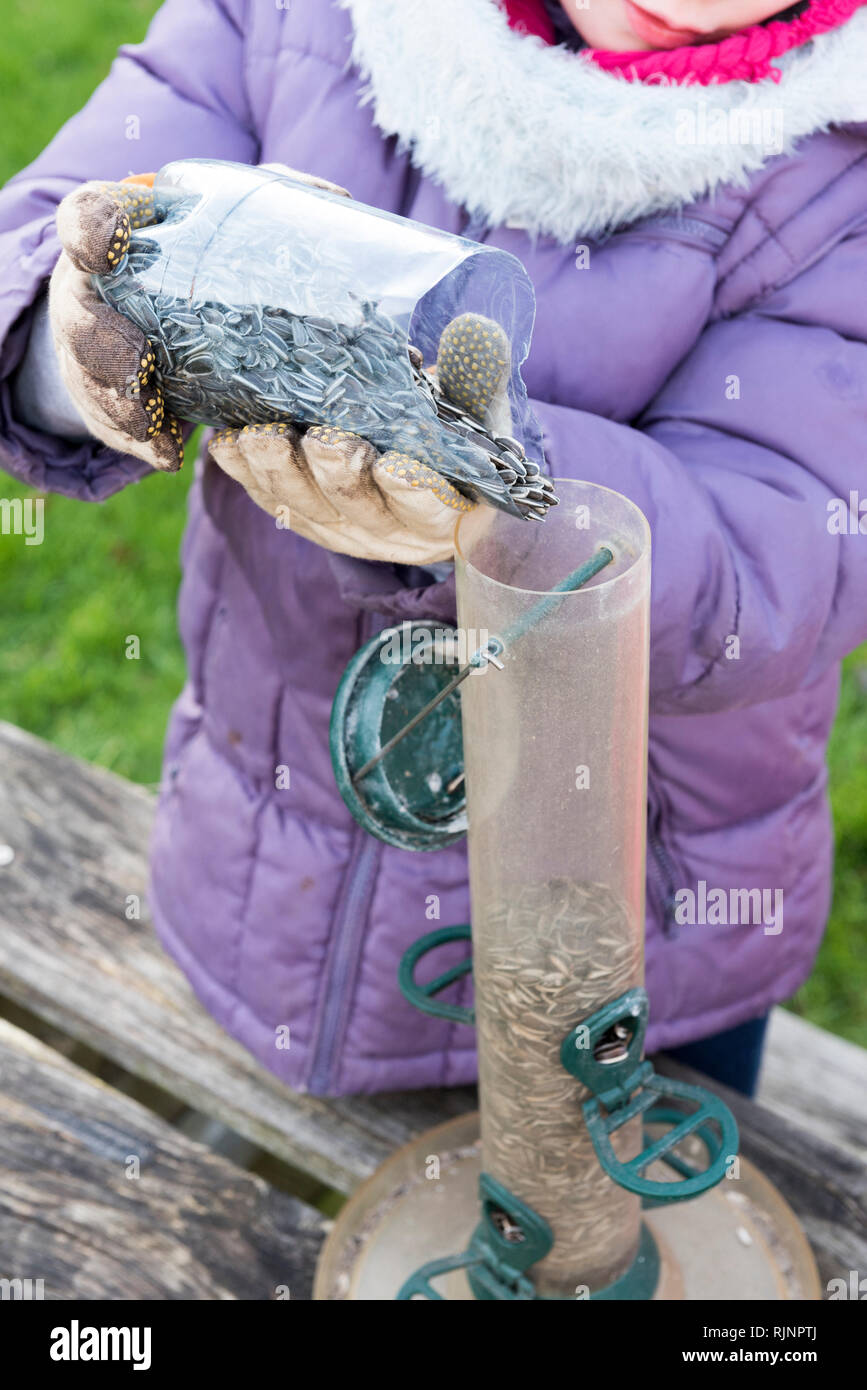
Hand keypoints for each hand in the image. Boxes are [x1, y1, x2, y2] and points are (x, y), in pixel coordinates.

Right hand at [48, 165, 350, 473]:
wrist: (167, 310)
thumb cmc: (207, 256)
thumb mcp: (234, 219)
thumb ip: (273, 203)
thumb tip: (340, 204)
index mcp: (118, 233)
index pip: (86, 217)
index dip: (90, 230)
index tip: (107, 248)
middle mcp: (93, 289)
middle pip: (78, 312)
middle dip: (100, 342)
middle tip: (138, 365)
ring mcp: (93, 348)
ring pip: (86, 378)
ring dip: (116, 404)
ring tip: (150, 425)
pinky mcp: (107, 398)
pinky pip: (111, 425)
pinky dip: (140, 442)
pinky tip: (166, 454)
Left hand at [209, 313, 513, 563]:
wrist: (416, 466)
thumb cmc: (451, 439)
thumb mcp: (476, 412)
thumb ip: (476, 379)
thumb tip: (475, 330)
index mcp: (440, 513)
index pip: (426, 506)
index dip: (410, 488)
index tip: (394, 463)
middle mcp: (384, 530)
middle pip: (353, 504)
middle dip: (334, 471)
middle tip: (324, 438)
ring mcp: (335, 525)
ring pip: (300, 503)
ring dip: (279, 468)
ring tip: (265, 433)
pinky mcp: (295, 513)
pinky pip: (263, 495)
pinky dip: (242, 470)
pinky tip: (227, 439)